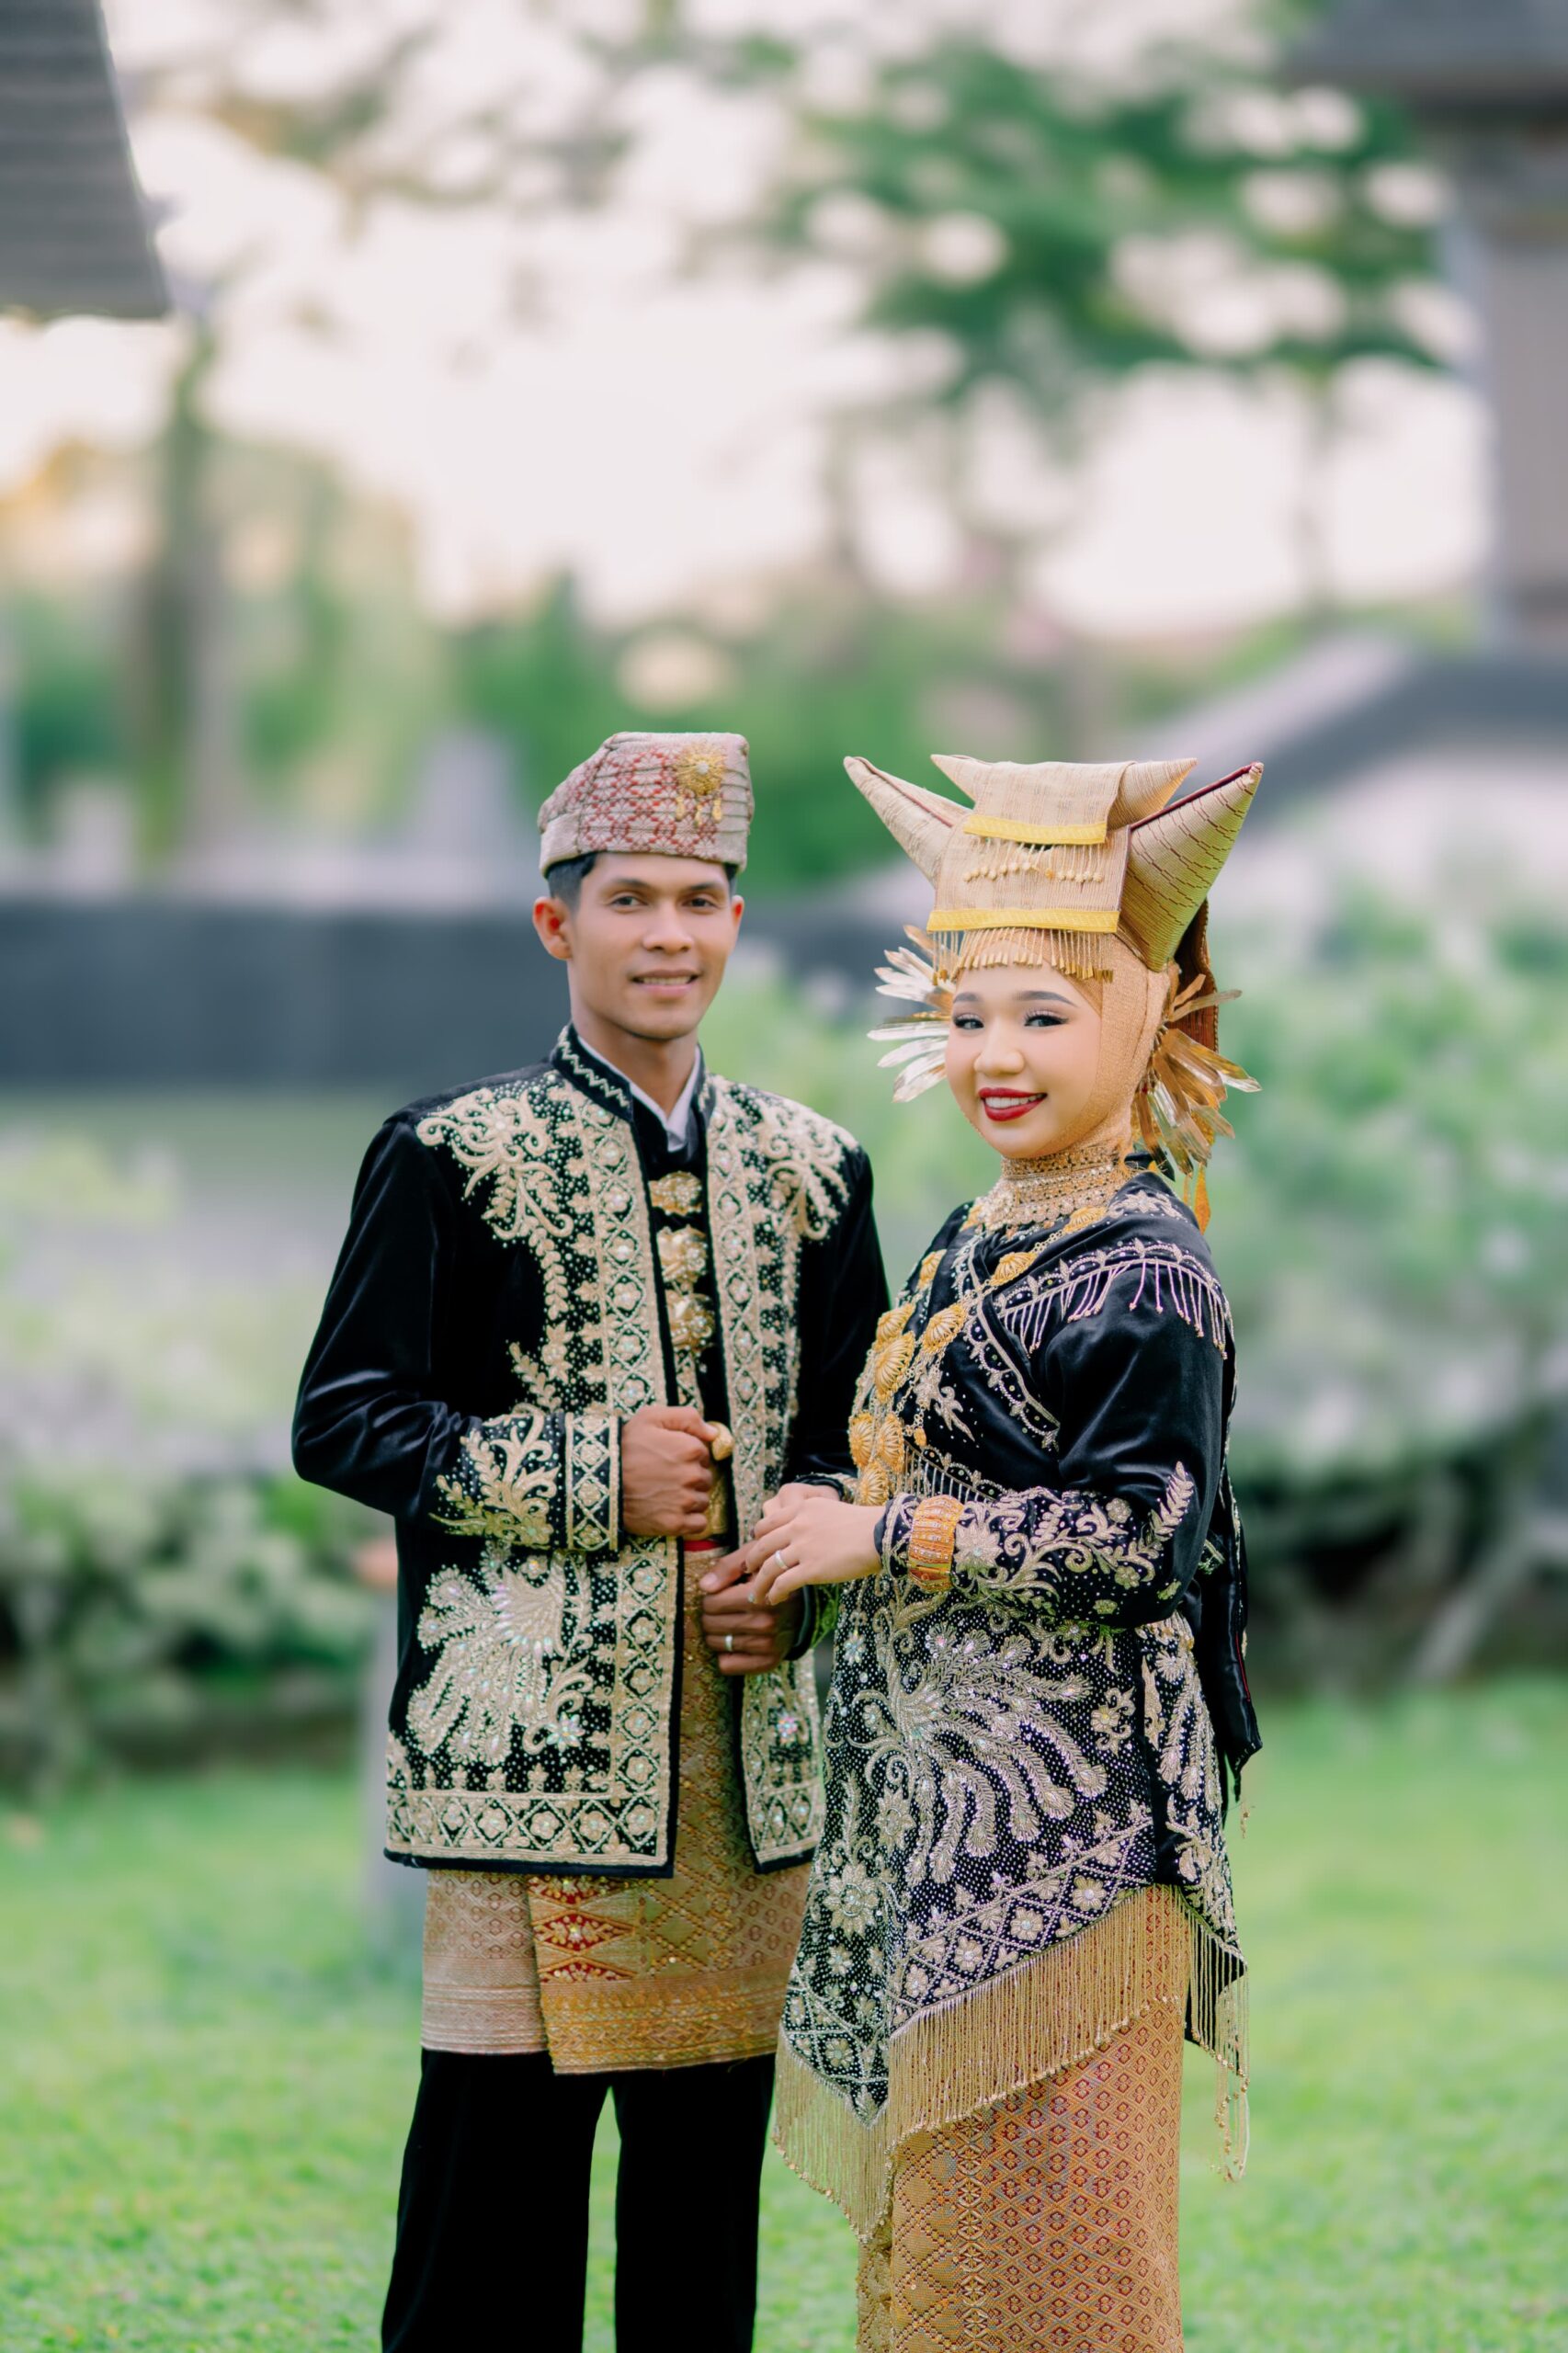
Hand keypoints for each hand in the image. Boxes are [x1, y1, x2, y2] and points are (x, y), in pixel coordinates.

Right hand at [621, 1406, 715, 1538]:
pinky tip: (673, 1511)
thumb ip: (687, 1418)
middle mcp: (692, 1475)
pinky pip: (699, 1524)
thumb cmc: (623, 1446)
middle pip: (705, 1478)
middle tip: (665, 1476)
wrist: (598, 1480)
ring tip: (665, 1494)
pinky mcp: (675, 1524)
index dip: (687, 1455)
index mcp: (690, 1449)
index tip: (669, 1458)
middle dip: (690, 1477)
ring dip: (690, 1499)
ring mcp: (684, 1501)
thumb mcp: (651, 1418)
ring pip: (702, 1501)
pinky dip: (690, 1520)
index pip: (704, 1454)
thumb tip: (714, 1433)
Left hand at [696, 1548, 803, 1674]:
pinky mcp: (769, 1661)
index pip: (712, 1604)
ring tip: (728, 1623)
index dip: (711, 1597)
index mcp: (760, 1597)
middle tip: (722, 1610)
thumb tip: (705, 1587)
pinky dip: (725, 1655)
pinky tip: (734, 1642)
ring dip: (716, 1634)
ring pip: (716, 1644)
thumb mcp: (754, 1561)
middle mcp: (766, 1624)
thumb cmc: (771, 1579)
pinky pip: (727, 1665)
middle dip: (711, 1615)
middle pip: (711, 1624)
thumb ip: (727, 1568)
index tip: (721, 1594)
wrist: (803, 1605)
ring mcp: (768, 1645)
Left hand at [741, 1489, 882, 1606]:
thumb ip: (811, 1519)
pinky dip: (774, 1593)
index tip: (758, 1551)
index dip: (758, 1539)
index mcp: (801, 1509)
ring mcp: (803, 1547)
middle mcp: (797, 1526)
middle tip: (750, 1573)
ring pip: (768, 1568)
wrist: (881, 1535)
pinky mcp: (812, 1569)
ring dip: (760, 1584)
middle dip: (752, 1562)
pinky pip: (783, 1583)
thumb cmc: (864, 1525)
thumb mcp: (831, 1510)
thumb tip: (801, 1537)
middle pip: (762, 1546)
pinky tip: (775, 1599)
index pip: (766, 1524)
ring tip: (757, 1595)